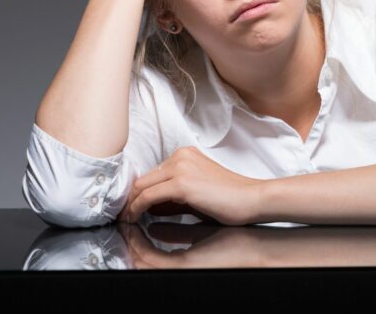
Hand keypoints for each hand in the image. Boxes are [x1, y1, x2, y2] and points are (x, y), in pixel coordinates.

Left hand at [119, 146, 266, 225]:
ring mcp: (180, 168)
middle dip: (130, 199)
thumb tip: (148, 207)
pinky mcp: (181, 183)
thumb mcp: (196, 194)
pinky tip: (133, 219)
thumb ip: (172, 197)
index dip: (137, 193)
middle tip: (122, 216)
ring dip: (130, 205)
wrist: (252, 199)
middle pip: (142, 179)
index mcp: (185, 154)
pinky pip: (147, 197)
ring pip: (141, 187)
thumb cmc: (229, 200)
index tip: (130, 208)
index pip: (151, 174)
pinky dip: (136, 209)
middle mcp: (180, 156)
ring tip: (125, 220)